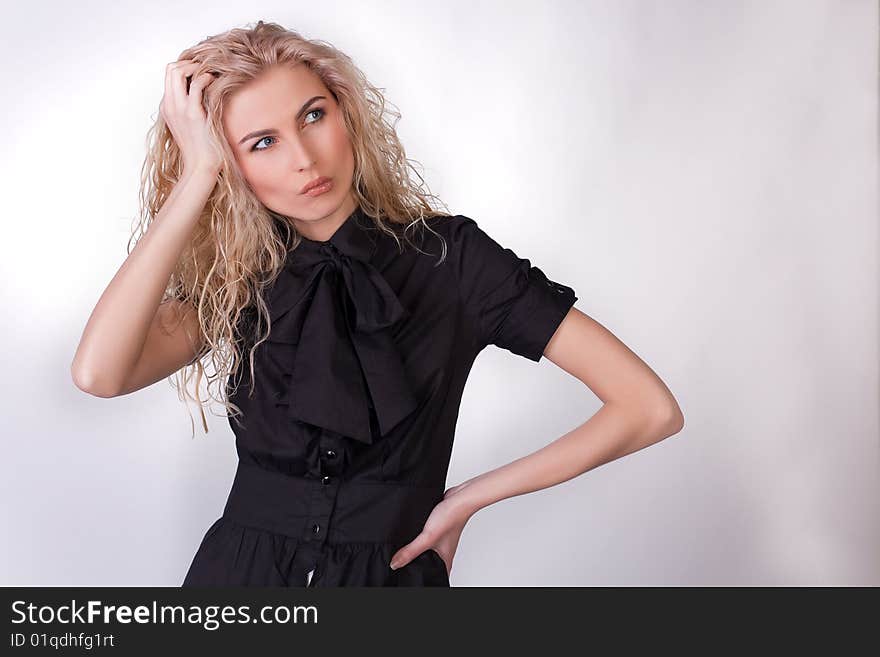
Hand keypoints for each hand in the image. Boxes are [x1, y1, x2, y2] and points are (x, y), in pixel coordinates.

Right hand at [159, 59, 221, 174]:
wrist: (201, 166)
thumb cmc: (200, 148)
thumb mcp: (190, 125)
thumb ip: (190, 108)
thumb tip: (203, 94)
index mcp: (167, 107)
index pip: (169, 76)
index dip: (184, 68)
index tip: (200, 71)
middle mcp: (170, 105)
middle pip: (170, 69)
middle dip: (189, 63)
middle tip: (205, 69)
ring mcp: (179, 109)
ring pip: (177, 71)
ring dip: (195, 67)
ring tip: (209, 73)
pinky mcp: (193, 113)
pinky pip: (196, 85)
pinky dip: (205, 77)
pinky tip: (214, 81)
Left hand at [389, 481, 475, 575]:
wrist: (459, 497)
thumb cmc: (452, 517)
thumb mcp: (427, 537)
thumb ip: (410, 551)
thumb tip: (395, 564)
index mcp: (445, 559)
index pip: (437, 576)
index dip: (426, 579)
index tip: (412, 579)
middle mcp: (444, 550)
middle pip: (430, 563)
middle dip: (418, 566)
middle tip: (404, 567)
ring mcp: (441, 539)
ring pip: (428, 550)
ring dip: (418, 551)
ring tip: (405, 552)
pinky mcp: (437, 527)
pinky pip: (427, 537)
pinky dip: (419, 537)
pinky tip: (411, 535)